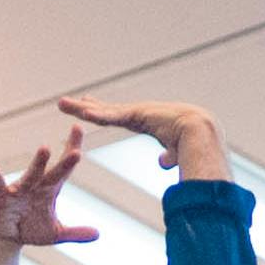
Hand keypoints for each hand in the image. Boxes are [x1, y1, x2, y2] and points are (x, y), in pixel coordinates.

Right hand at [0, 131, 95, 251]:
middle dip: (65, 159)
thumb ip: (75, 233)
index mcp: (50, 189)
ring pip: (31, 174)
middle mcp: (36, 185)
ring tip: (45, 149)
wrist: (2, 239)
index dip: (73, 149)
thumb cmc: (27, 231)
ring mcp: (19, 190)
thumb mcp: (54, 233)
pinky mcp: (1, 197)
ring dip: (38, 163)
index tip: (80, 128)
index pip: (65, 168)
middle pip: (54, 171)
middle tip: (77, 141)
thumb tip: (98, 235)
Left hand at [58, 94, 225, 180]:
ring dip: (81, 108)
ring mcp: (136, 112)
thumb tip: (162, 162)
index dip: (102, 112)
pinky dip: (97, 114)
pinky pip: (112, 115)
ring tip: (61, 103)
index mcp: (144, 121)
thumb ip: (167, 157)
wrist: (203, 134)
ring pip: (102, 110)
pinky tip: (82, 111)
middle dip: (83, 107)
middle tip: (63, 102)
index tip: (89, 108)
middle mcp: (138, 113)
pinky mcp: (137, 114)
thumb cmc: (193, 144)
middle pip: (103, 110)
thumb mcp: (174, 153)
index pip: (117, 116)